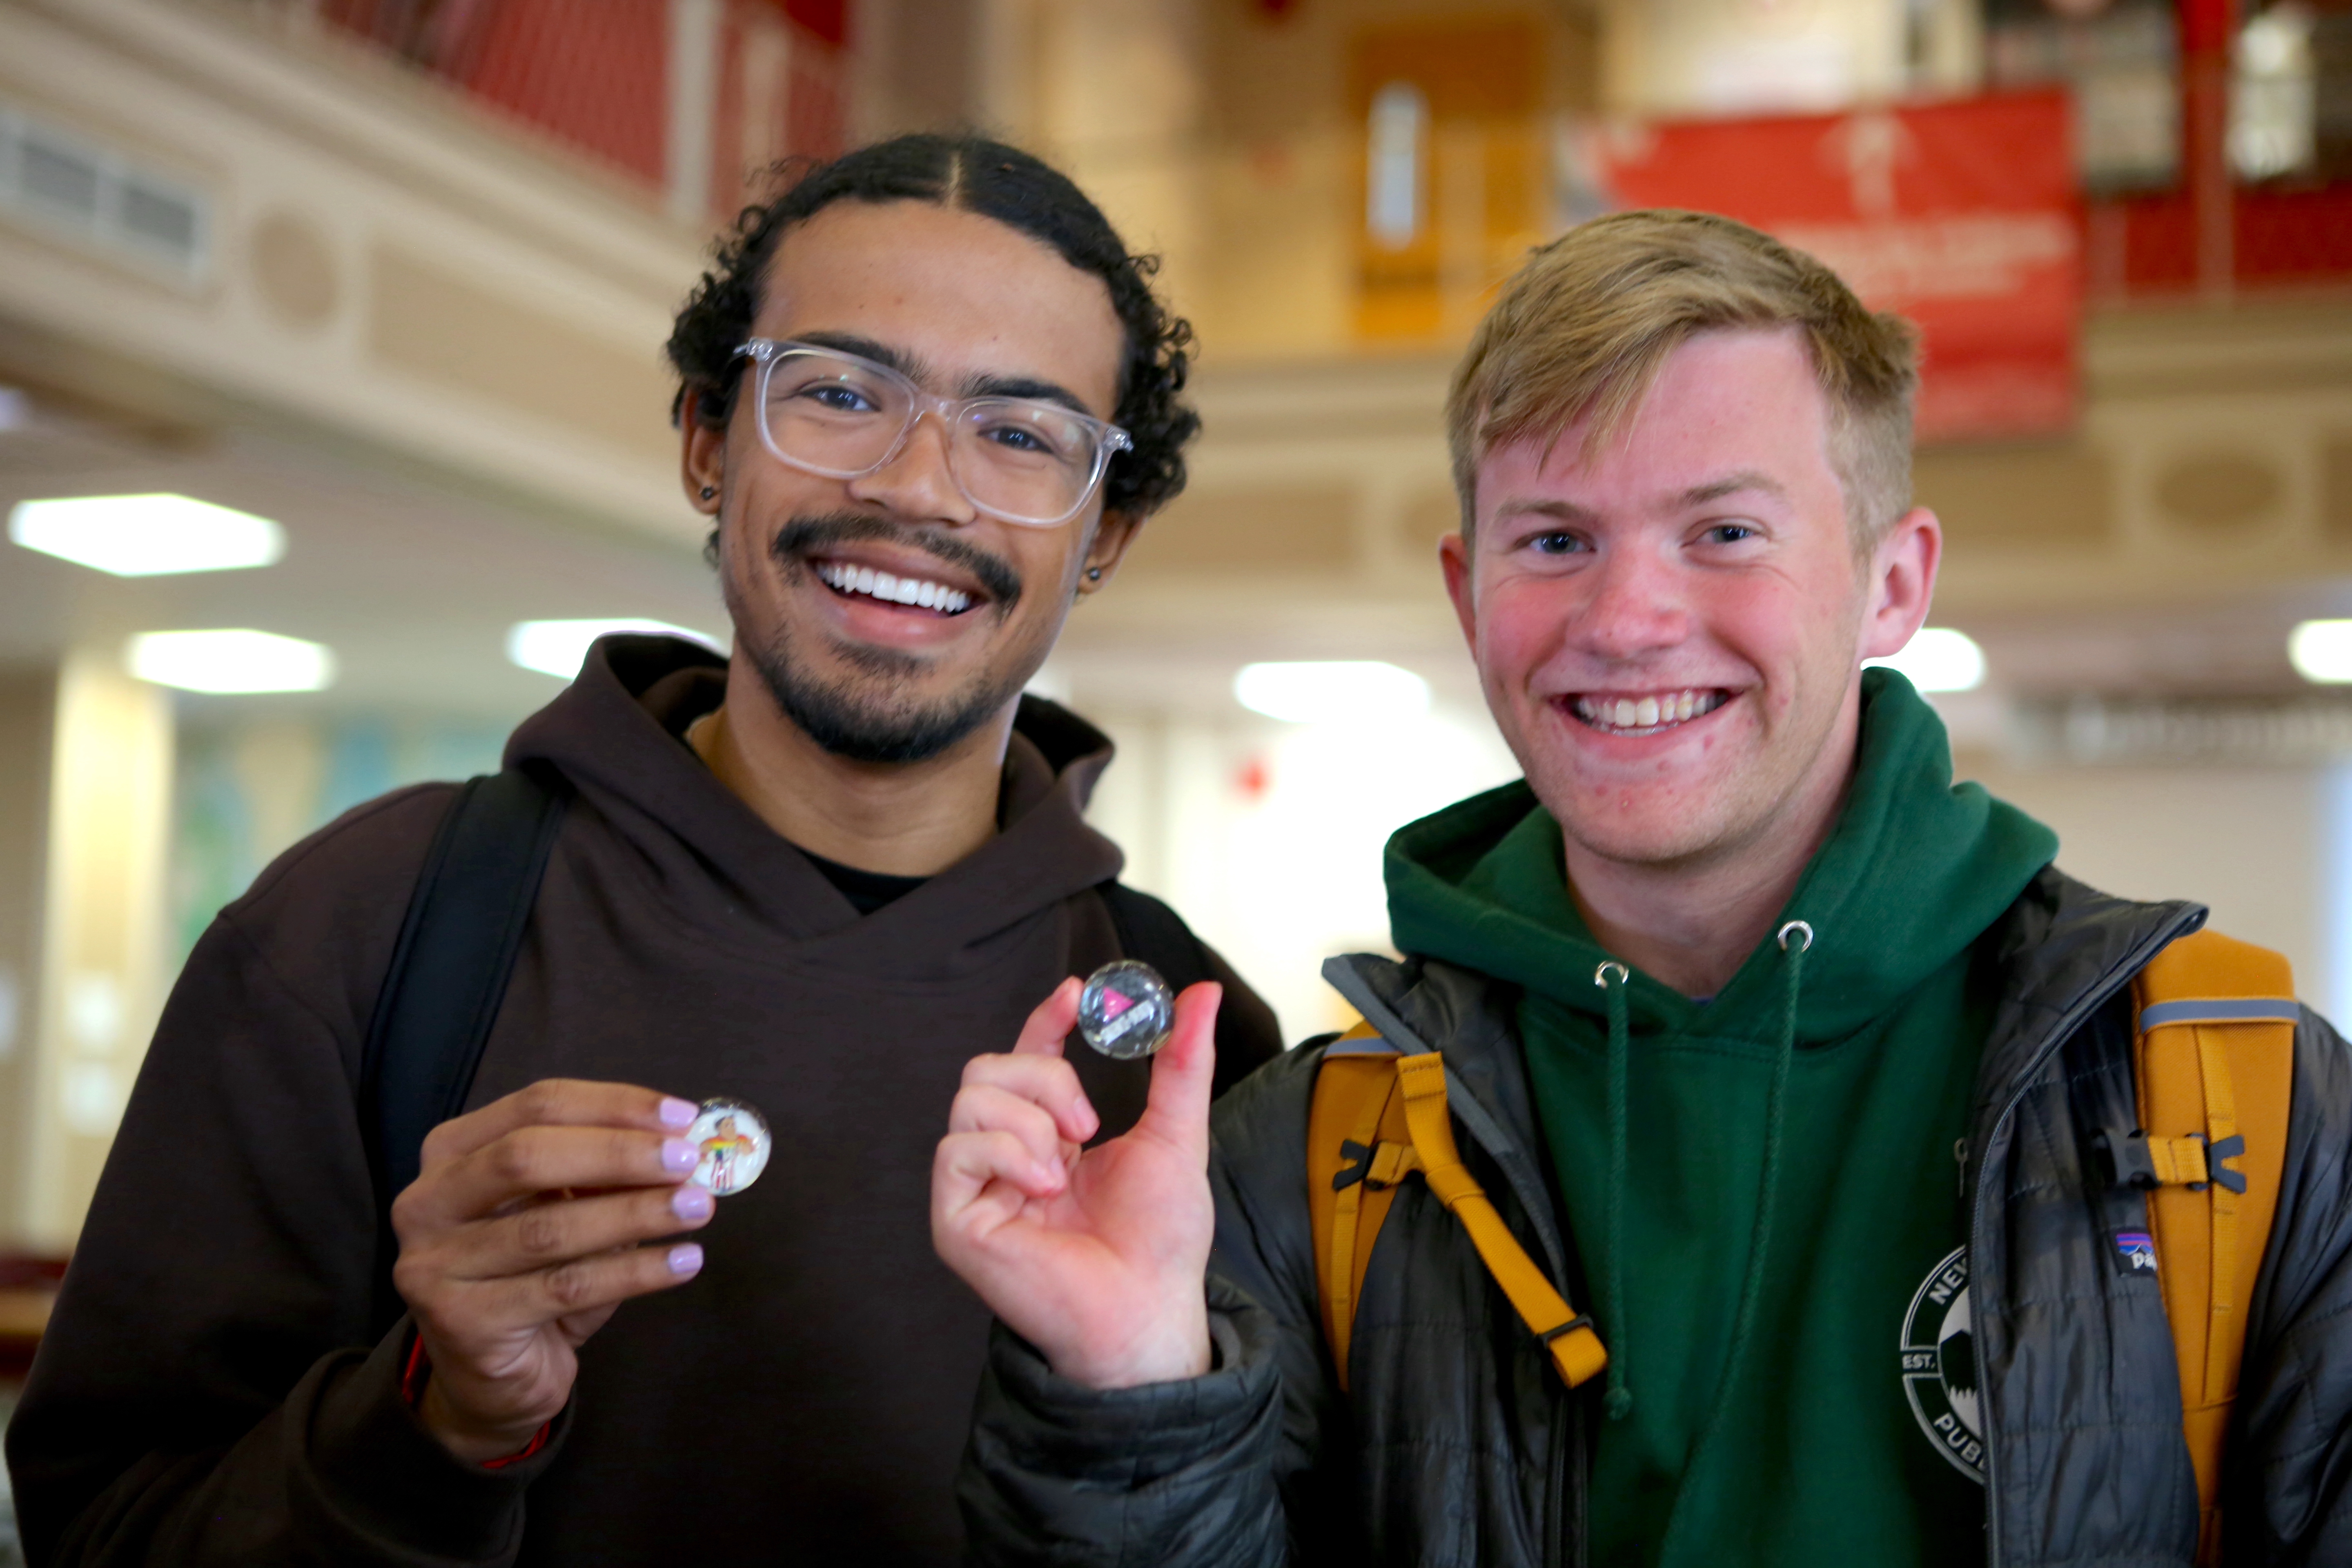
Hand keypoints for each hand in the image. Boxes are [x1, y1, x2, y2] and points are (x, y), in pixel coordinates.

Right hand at [390, 1080, 712, 1461]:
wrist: (493, 1376)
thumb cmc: (533, 1274)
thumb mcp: (565, 1208)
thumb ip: (600, 1172)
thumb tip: (675, 1142)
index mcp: (452, 1153)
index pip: (535, 1106)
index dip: (613, 1105)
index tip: (682, 1117)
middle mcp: (428, 1202)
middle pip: (527, 1157)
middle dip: (618, 1154)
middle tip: (687, 1161)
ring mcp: (436, 1265)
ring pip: (549, 1228)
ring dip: (636, 1213)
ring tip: (698, 1207)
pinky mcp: (464, 1323)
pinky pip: (565, 1288)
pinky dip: (634, 1271)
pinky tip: (683, 1261)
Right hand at [932, 977, 1220, 1389]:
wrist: (1147, 1307)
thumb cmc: (1162, 1239)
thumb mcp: (1177, 1134)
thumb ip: (1182, 1063)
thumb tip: (1203, 994)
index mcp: (1052, 1136)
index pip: (1029, 1058)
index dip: (1045, 1020)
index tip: (1078, 994)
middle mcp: (1008, 1157)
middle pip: (988, 1068)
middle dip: (1044, 1077)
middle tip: (1089, 1124)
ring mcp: (978, 1188)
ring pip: (970, 1098)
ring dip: (1030, 1121)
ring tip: (1066, 1172)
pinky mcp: (956, 1219)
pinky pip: (957, 1148)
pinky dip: (1007, 1154)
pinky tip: (1045, 1188)